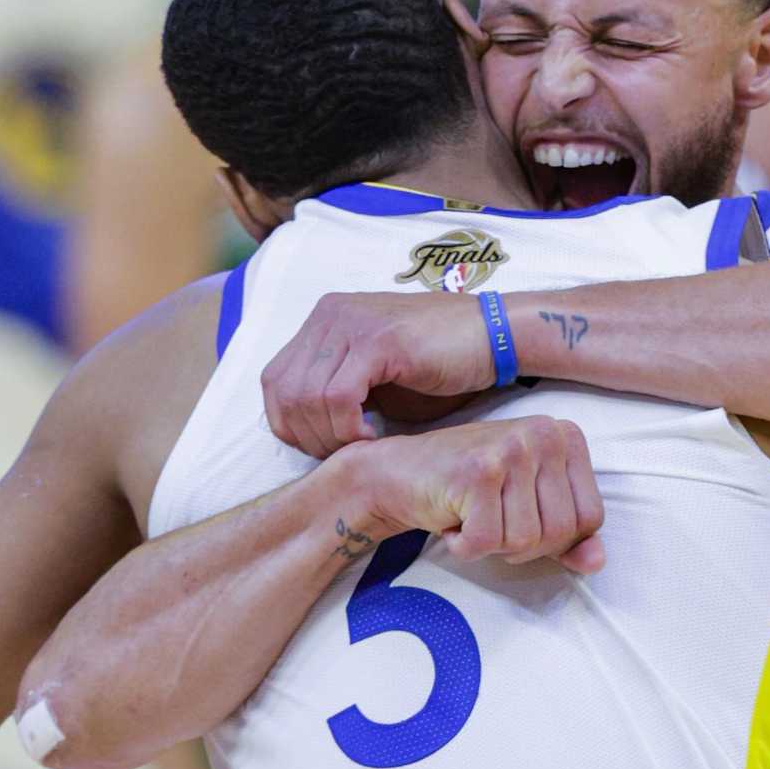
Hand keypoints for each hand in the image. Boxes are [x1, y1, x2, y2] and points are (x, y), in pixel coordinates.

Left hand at [264, 290, 493, 457]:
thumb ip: (339, 392)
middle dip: (306, 436)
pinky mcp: (379, 340)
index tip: (322, 447)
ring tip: (360, 445)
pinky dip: (347, 427)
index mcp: (325, 319)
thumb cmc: (441, 364)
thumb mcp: (377, 378)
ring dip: (328, 435)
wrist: (494, 337)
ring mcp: (352, 322)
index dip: (289, 424)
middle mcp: (330, 314)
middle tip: (340, 454)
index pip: (275, 380)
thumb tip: (306, 432)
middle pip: (283, 391)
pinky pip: (337, 396)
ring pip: (306, 396)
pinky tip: (372, 435)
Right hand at [351, 416, 605, 573]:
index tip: (520, 521)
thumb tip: (596, 562)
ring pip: (526, 541)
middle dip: (522, 547)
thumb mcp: (528, 507)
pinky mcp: (478, 471)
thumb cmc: (468, 489)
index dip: (555, 540)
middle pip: (561, 532)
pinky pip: (488, 542)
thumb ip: (569, 536)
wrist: (398, 472)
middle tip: (489, 523)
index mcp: (566, 437)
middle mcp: (545, 434)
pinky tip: (452, 519)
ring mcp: (512, 449)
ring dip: (491, 545)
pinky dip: (464, 546)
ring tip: (471, 516)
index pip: (591, 518)